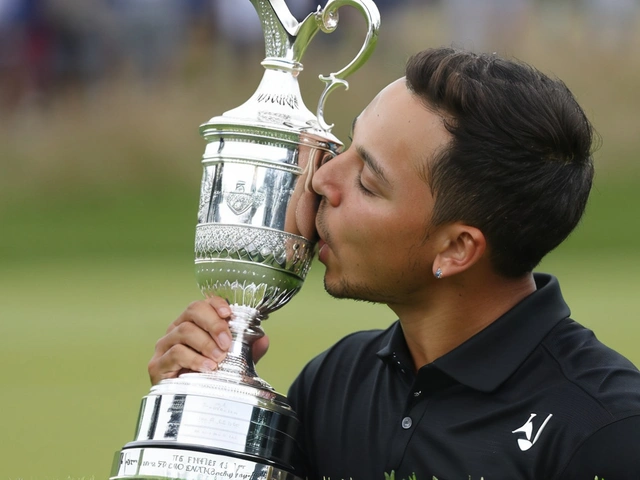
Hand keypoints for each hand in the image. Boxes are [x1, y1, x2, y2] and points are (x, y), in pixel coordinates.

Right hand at [148, 297, 269, 384]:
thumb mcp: (233, 363)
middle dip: (214, 324)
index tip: (229, 314)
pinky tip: (207, 368)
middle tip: (227, 343)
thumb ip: (248, 350)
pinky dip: (195, 359)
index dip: (216, 304)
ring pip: (184, 330)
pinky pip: (176, 353)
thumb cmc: (208, 380)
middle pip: (193, 311)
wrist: (188, 409)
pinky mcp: (157, 365)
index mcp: (193, 325)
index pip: (202, 303)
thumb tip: (263, 339)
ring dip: (206, 343)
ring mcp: (165, 347)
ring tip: (219, 359)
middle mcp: (176, 330)